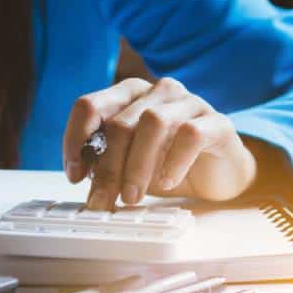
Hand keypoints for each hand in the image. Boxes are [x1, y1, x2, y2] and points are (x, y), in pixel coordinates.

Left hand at [62, 78, 256, 209]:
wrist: (217, 175)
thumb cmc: (167, 165)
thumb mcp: (127, 165)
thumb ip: (105, 162)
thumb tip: (83, 175)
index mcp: (128, 94)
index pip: (89, 106)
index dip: (75, 140)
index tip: (75, 175)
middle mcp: (157, 91)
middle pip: (120, 123)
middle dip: (107, 168)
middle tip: (102, 200)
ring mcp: (189, 102)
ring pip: (153, 124)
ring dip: (137, 166)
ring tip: (131, 197)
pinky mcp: (217, 122)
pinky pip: (191, 134)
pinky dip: (174, 162)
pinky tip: (167, 182)